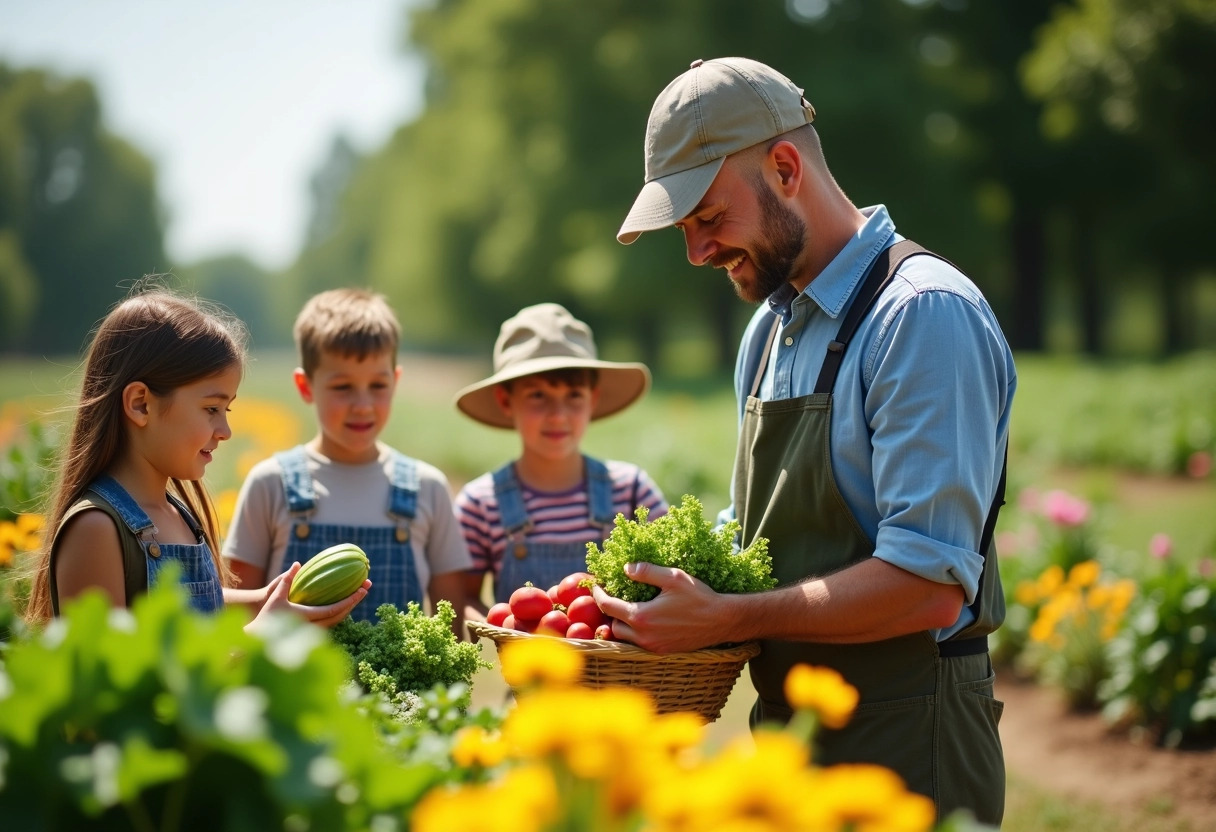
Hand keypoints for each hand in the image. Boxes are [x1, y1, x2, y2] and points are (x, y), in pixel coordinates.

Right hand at [254, 562, 371, 628]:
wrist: (260, 637)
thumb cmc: (266, 616)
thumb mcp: (276, 596)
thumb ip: (287, 580)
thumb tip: (297, 564)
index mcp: (307, 617)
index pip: (334, 610)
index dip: (349, 601)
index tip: (361, 591)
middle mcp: (314, 626)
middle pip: (340, 615)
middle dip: (355, 602)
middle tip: (366, 587)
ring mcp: (314, 630)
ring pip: (338, 620)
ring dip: (350, 607)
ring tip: (359, 593)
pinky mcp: (313, 631)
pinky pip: (332, 621)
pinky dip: (341, 611)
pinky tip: (346, 601)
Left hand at [591, 561, 725, 652]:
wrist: (721, 621)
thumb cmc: (698, 597)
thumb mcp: (673, 577)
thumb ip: (646, 572)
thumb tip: (626, 568)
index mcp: (641, 616)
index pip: (608, 606)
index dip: (598, 593)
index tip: (595, 584)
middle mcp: (643, 636)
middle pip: (613, 624)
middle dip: (609, 610)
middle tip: (613, 594)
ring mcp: (653, 647)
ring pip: (624, 638)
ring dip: (621, 624)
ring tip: (627, 607)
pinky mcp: (662, 652)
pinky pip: (639, 644)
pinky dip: (635, 633)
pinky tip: (644, 619)